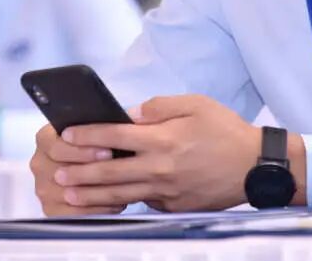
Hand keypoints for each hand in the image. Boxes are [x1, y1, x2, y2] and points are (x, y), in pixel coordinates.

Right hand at [30, 124, 126, 215]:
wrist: (85, 164)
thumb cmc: (93, 142)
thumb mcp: (92, 128)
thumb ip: (99, 126)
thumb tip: (123, 121)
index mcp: (45, 139)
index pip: (57, 147)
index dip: (84, 150)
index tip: (108, 150)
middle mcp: (39, 164)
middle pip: (61, 171)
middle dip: (92, 170)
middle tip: (117, 169)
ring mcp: (43, 188)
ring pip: (68, 194)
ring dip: (97, 191)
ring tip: (123, 187)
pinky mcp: (50, 209)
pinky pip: (73, 214)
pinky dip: (96, 210)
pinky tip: (116, 203)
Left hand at [42, 94, 306, 212]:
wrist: (254, 166)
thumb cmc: (225, 130)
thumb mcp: (196, 104)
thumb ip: (160, 106)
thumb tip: (131, 112)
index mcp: (164, 139)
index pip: (115, 134)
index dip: (87, 133)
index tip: (66, 132)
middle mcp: (161, 167)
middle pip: (110, 170)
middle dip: (79, 172)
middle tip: (57, 173)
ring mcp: (167, 191)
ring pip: (121, 193)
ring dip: (91, 194)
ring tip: (69, 194)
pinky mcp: (174, 206)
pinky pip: (143, 203)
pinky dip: (122, 203)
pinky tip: (105, 202)